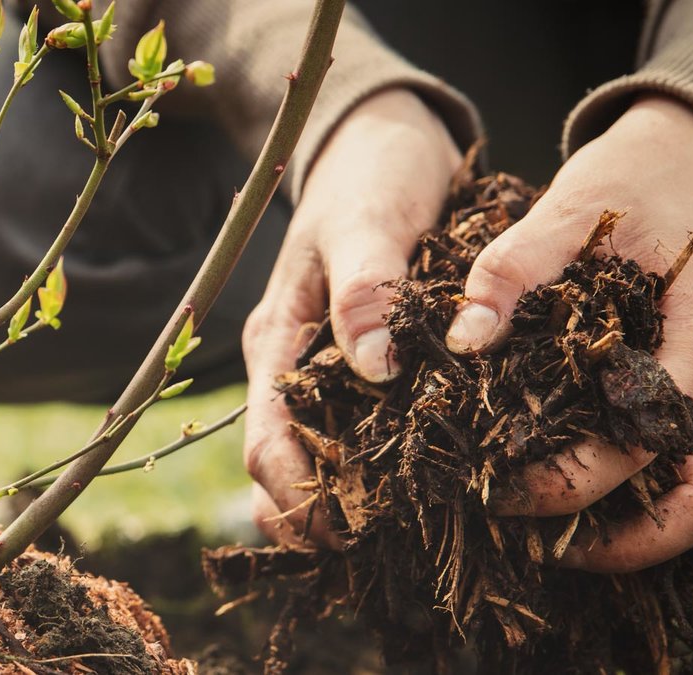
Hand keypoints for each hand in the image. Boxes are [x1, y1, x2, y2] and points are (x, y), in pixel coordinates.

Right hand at [242, 89, 461, 545]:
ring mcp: (328, 368)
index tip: (346, 533)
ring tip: (406, 538)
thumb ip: (367, 290)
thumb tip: (375, 370)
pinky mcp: (364, 365)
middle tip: (382, 553)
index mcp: (278, 341)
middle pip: (285, 468)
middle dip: (320, 517)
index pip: (265, 442)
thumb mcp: (368, 221)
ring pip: (323, 459)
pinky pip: (363, 431)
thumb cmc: (370, 174)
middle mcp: (295, 367)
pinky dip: (381, 468)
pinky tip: (427, 488)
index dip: (295, 498)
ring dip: (349, 502)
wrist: (384, 139)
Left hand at [449, 96, 692, 571]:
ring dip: (657, 542)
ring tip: (569, 546)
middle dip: (623, 544)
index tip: (495, 489)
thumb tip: (464, 340)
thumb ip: (510, 271)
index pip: (640, 447)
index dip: (566, 483)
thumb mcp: (566, 210)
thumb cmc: (630, 186)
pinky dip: (677, 518)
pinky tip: (610, 521)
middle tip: (536, 544)